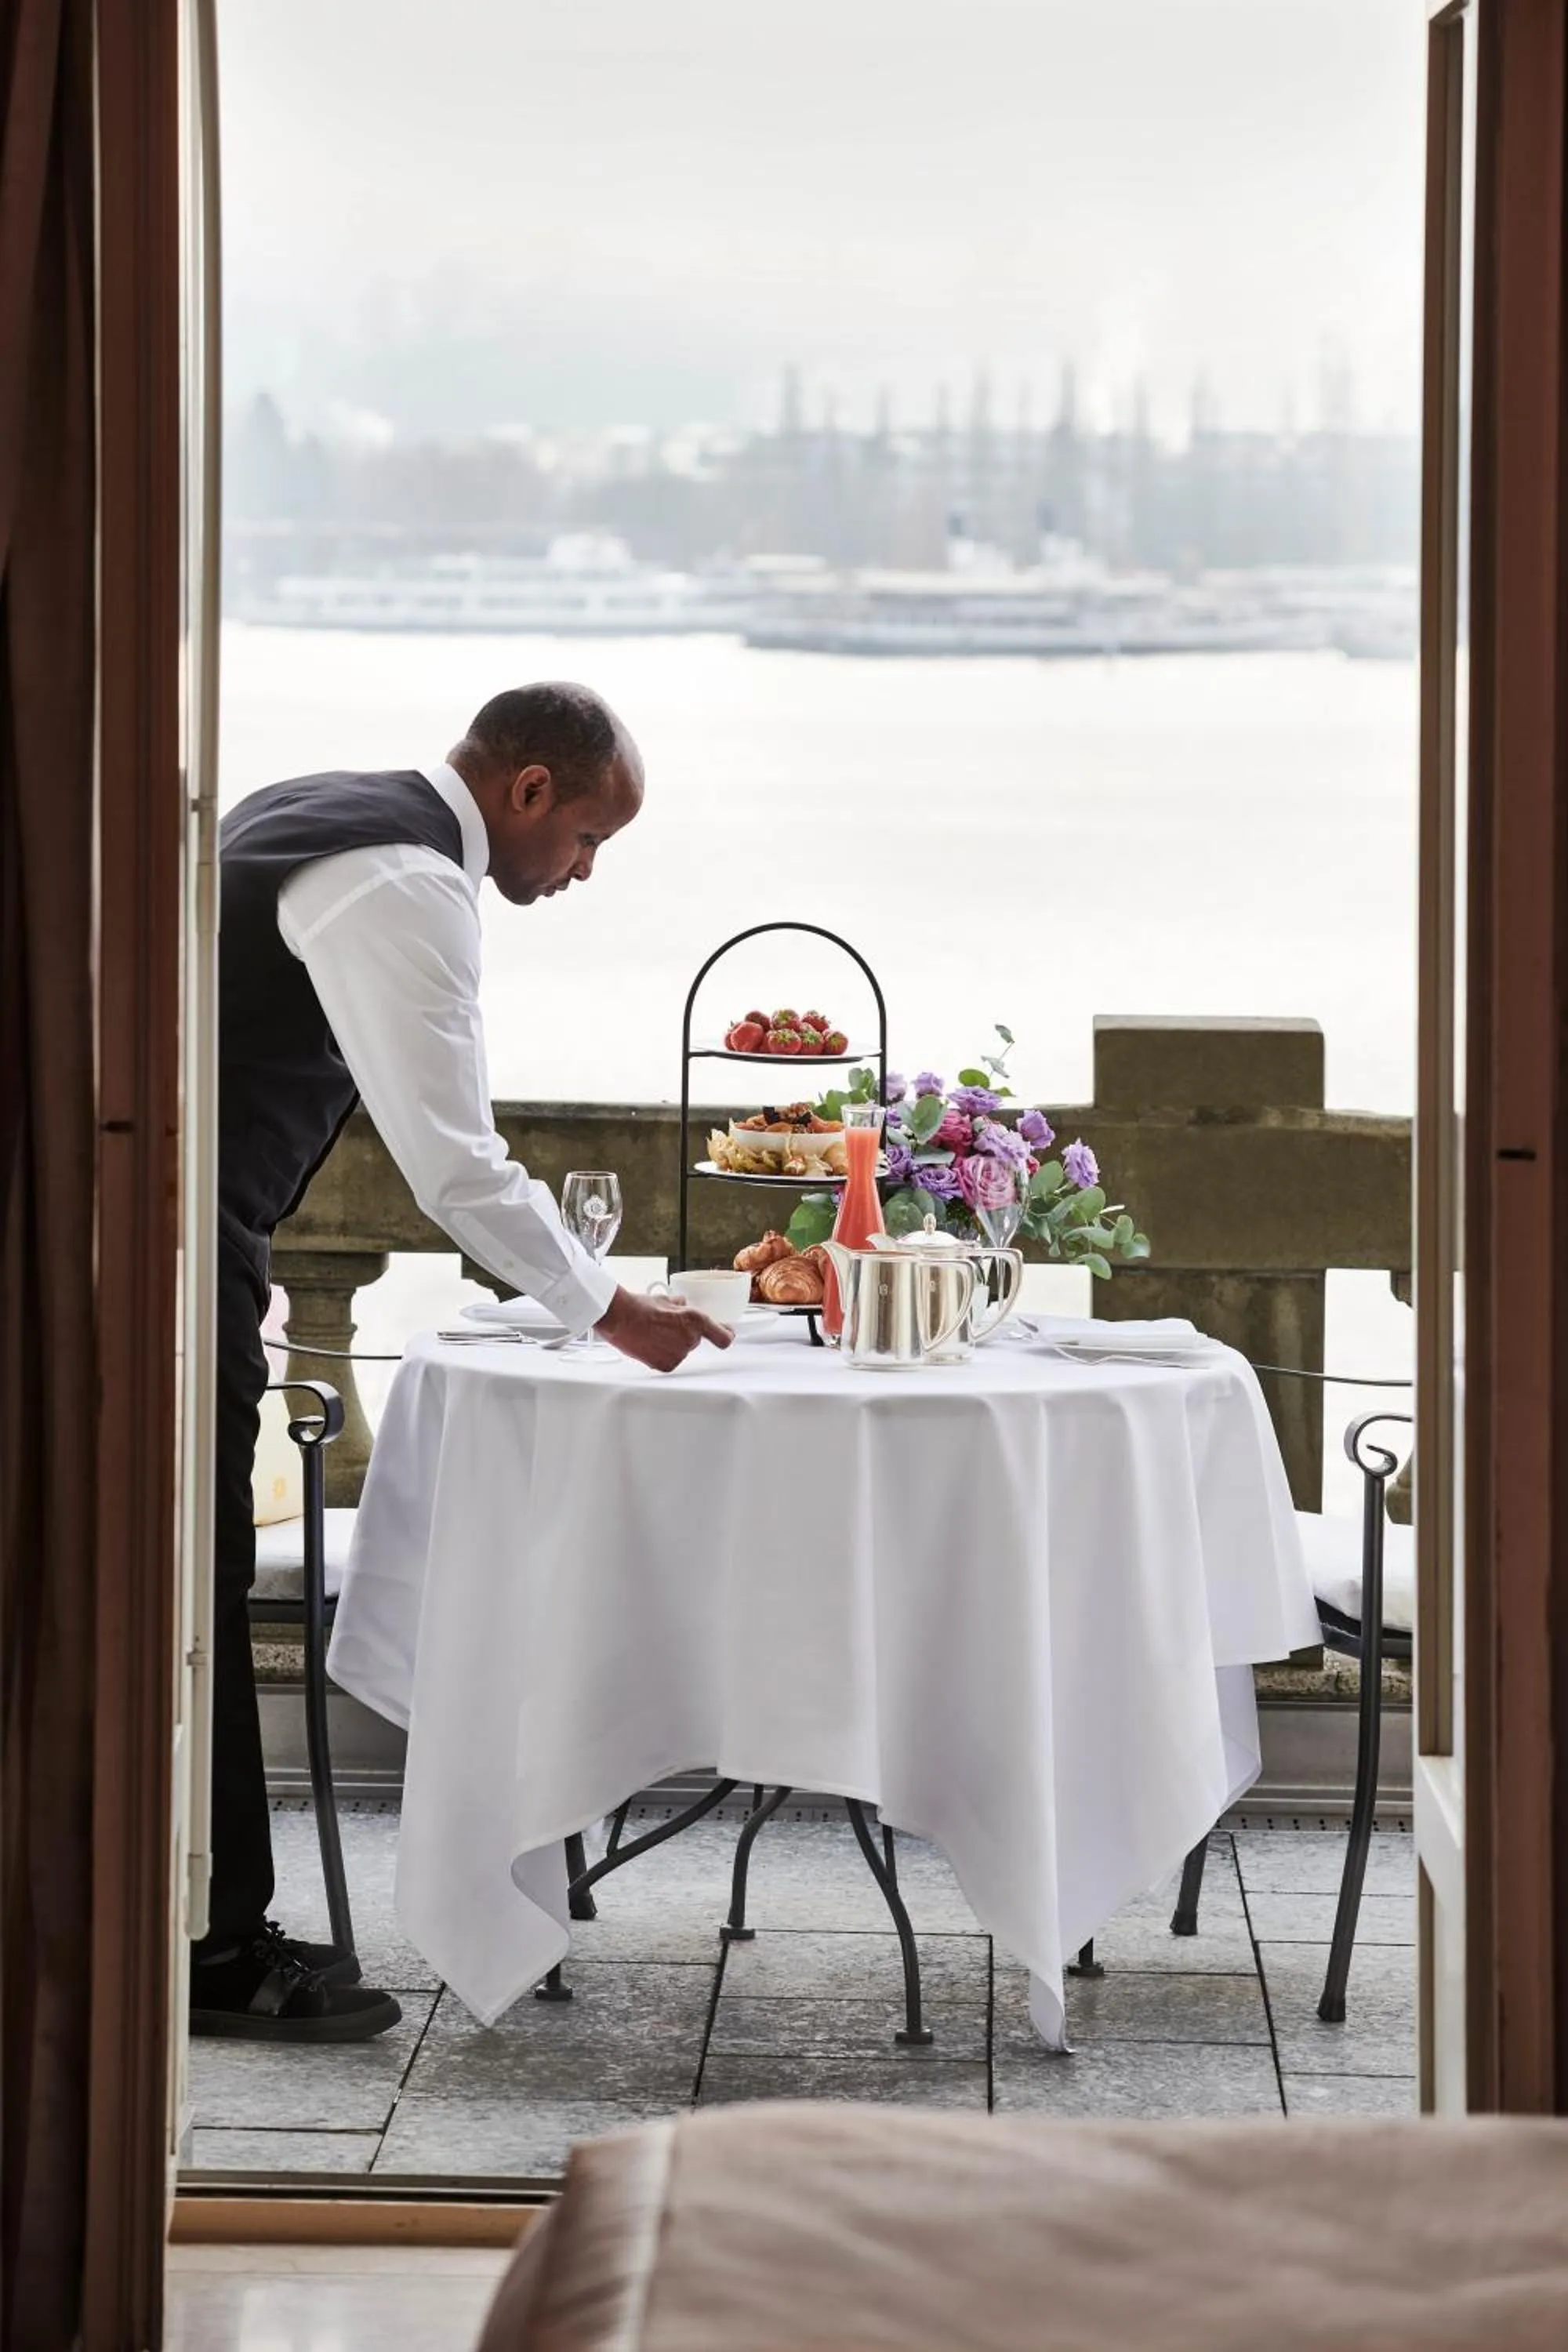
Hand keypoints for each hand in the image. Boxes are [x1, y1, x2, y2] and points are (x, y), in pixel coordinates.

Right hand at [595, 1286, 733, 1372]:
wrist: (619, 1318)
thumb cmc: (640, 1306)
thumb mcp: (665, 1299)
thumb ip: (680, 1305)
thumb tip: (682, 1305)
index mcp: (696, 1320)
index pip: (723, 1337)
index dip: (725, 1335)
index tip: (725, 1334)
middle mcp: (691, 1339)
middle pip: (695, 1340)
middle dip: (684, 1334)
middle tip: (665, 1326)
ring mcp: (679, 1355)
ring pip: (681, 1351)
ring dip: (672, 1344)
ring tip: (653, 1334)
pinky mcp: (666, 1366)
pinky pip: (670, 1360)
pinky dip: (662, 1354)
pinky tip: (649, 1344)